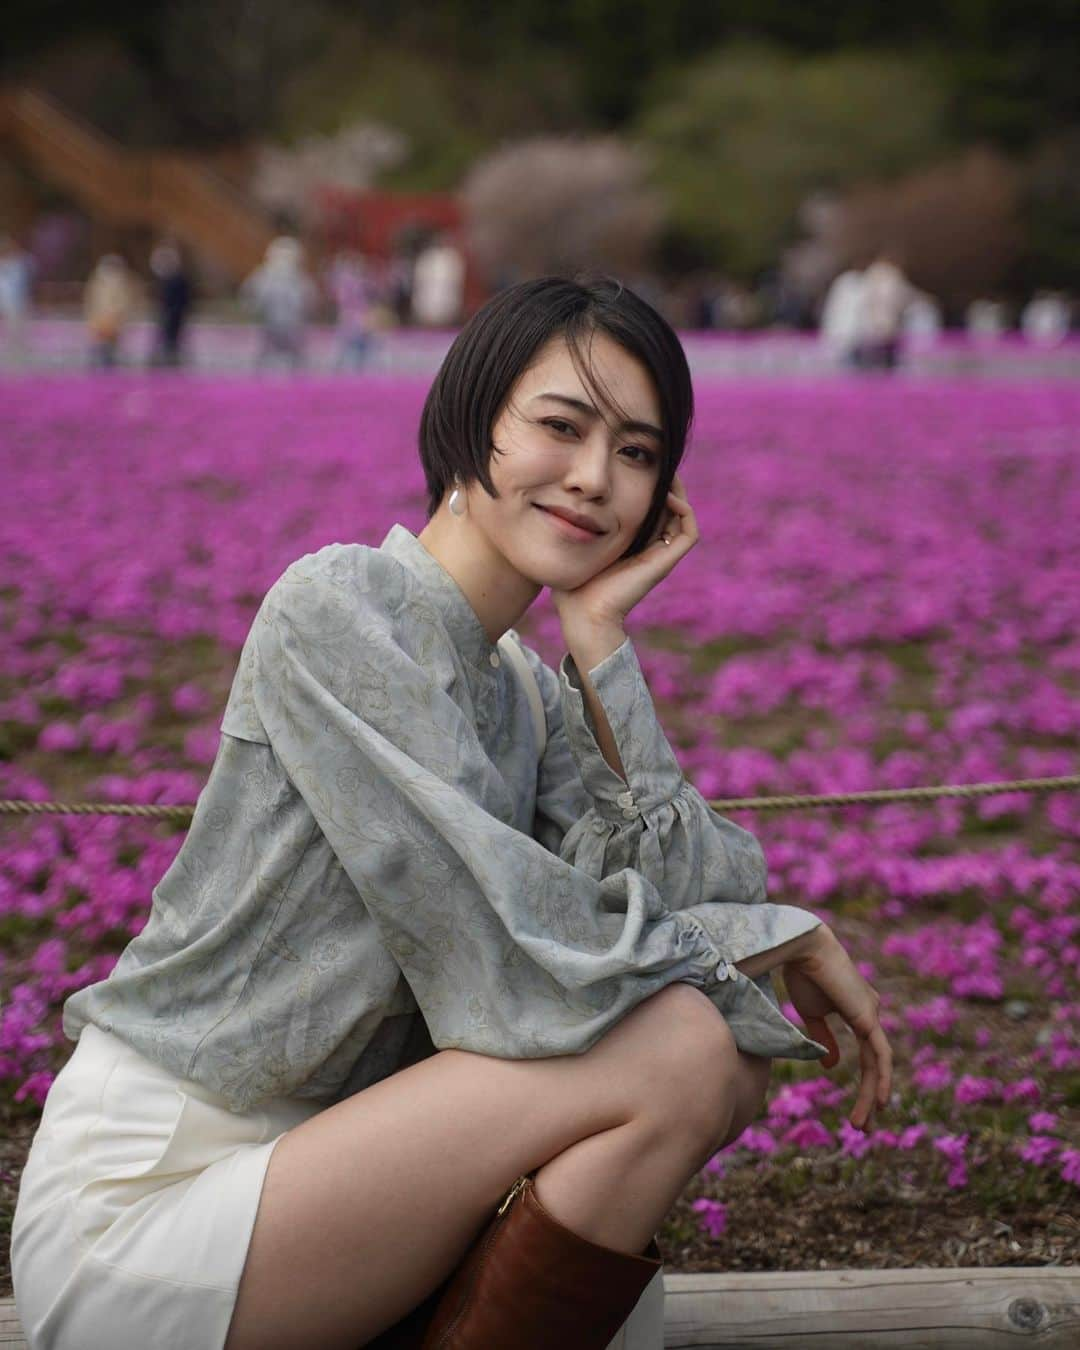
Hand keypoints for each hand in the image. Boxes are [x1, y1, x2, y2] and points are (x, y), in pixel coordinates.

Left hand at [550, 474, 698, 633]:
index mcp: (634, 544)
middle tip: (655, 461)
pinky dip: (683, 510)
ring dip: (678, 492)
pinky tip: (665, 496)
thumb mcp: (574, 544)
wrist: (583, 614)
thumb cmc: (573, 586)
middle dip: (665, 483)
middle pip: (670, 507)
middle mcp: (651, 548)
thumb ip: (574, 526)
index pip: (651, 508)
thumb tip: (558, 502)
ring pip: (683, 515)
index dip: (649, 486)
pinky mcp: (665, 562)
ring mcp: (661, 556)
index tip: (638, 465)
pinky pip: (689, 531)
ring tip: (664, 472)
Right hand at [781, 928, 892, 1131]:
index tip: (856, 1111)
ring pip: (877, 1065)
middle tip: (862, 1127)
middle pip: (874, 1065)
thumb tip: (833, 1066)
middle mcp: (870, 1012)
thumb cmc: (802, 974)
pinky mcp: (868, 1018)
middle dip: (870, 1097)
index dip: (864, 1084)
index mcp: (858, 1010)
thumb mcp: (812, 1014)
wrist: (802, 949)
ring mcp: (872, 1015)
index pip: (867, 1056)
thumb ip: (824, 1039)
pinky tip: (881, 1102)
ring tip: (862, 1124)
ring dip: (872, 1096)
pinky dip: (882, 1080)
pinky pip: (880, 1056)